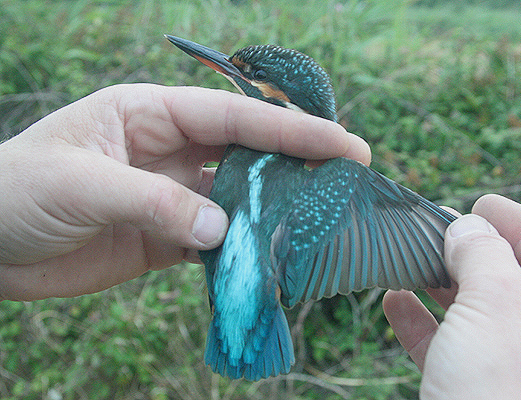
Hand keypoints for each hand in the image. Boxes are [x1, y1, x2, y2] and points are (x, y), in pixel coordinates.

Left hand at [0, 83, 369, 300]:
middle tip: (349, 178)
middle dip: (296, 163)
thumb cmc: (16, 191)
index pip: (233, 116)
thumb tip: (222, 230)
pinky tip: (267, 258)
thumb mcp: (83, 184)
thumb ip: (156, 203)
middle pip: (246, 153)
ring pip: (236, 198)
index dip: (291, 129)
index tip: (343, 142)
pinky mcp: (165, 236)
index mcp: (151, 114)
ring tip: (318, 222)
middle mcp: (169, 149)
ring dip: (272, 211)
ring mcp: (171, 194)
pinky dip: (240, 250)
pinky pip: (214, 241)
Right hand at [384, 194, 520, 397]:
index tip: (482, 202)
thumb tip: (466, 226)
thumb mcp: (498, 302)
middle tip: (438, 229)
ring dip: (442, 286)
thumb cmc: (509, 388)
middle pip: (518, 283)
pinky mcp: (480, 396)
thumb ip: (482, 252)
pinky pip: (453, 350)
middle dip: (473, 254)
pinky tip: (395, 302)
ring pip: (480, 317)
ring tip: (410, 260)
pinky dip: (423, 325)